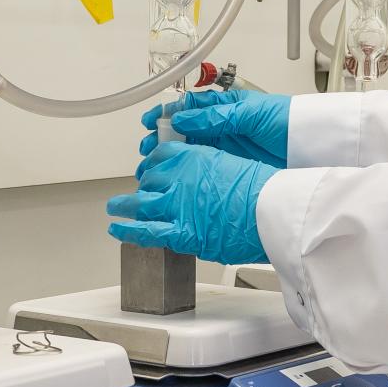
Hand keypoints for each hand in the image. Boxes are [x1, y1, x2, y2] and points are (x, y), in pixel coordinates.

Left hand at [108, 142, 275, 264]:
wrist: (273, 210)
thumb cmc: (264, 188)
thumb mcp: (235, 165)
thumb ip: (212, 169)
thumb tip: (207, 181)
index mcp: (194, 155)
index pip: (162, 155)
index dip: (154, 163)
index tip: (152, 168)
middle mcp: (179, 176)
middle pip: (150, 179)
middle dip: (144, 185)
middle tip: (141, 190)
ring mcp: (176, 204)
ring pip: (139, 202)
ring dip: (124, 204)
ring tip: (114, 206)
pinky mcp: (179, 231)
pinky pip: (145, 231)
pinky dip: (127, 231)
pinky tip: (116, 229)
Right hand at [138, 89, 289, 166]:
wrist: (313, 147)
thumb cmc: (287, 121)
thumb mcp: (250, 113)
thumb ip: (217, 116)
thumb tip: (182, 118)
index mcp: (226, 106)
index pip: (189, 106)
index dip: (167, 113)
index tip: (149, 121)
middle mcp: (222, 126)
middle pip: (183, 130)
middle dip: (161, 138)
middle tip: (147, 148)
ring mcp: (225, 147)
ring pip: (189, 150)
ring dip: (168, 156)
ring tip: (154, 165)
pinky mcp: (230, 166)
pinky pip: (202, 166)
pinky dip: (185, 171)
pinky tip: (173, 177)